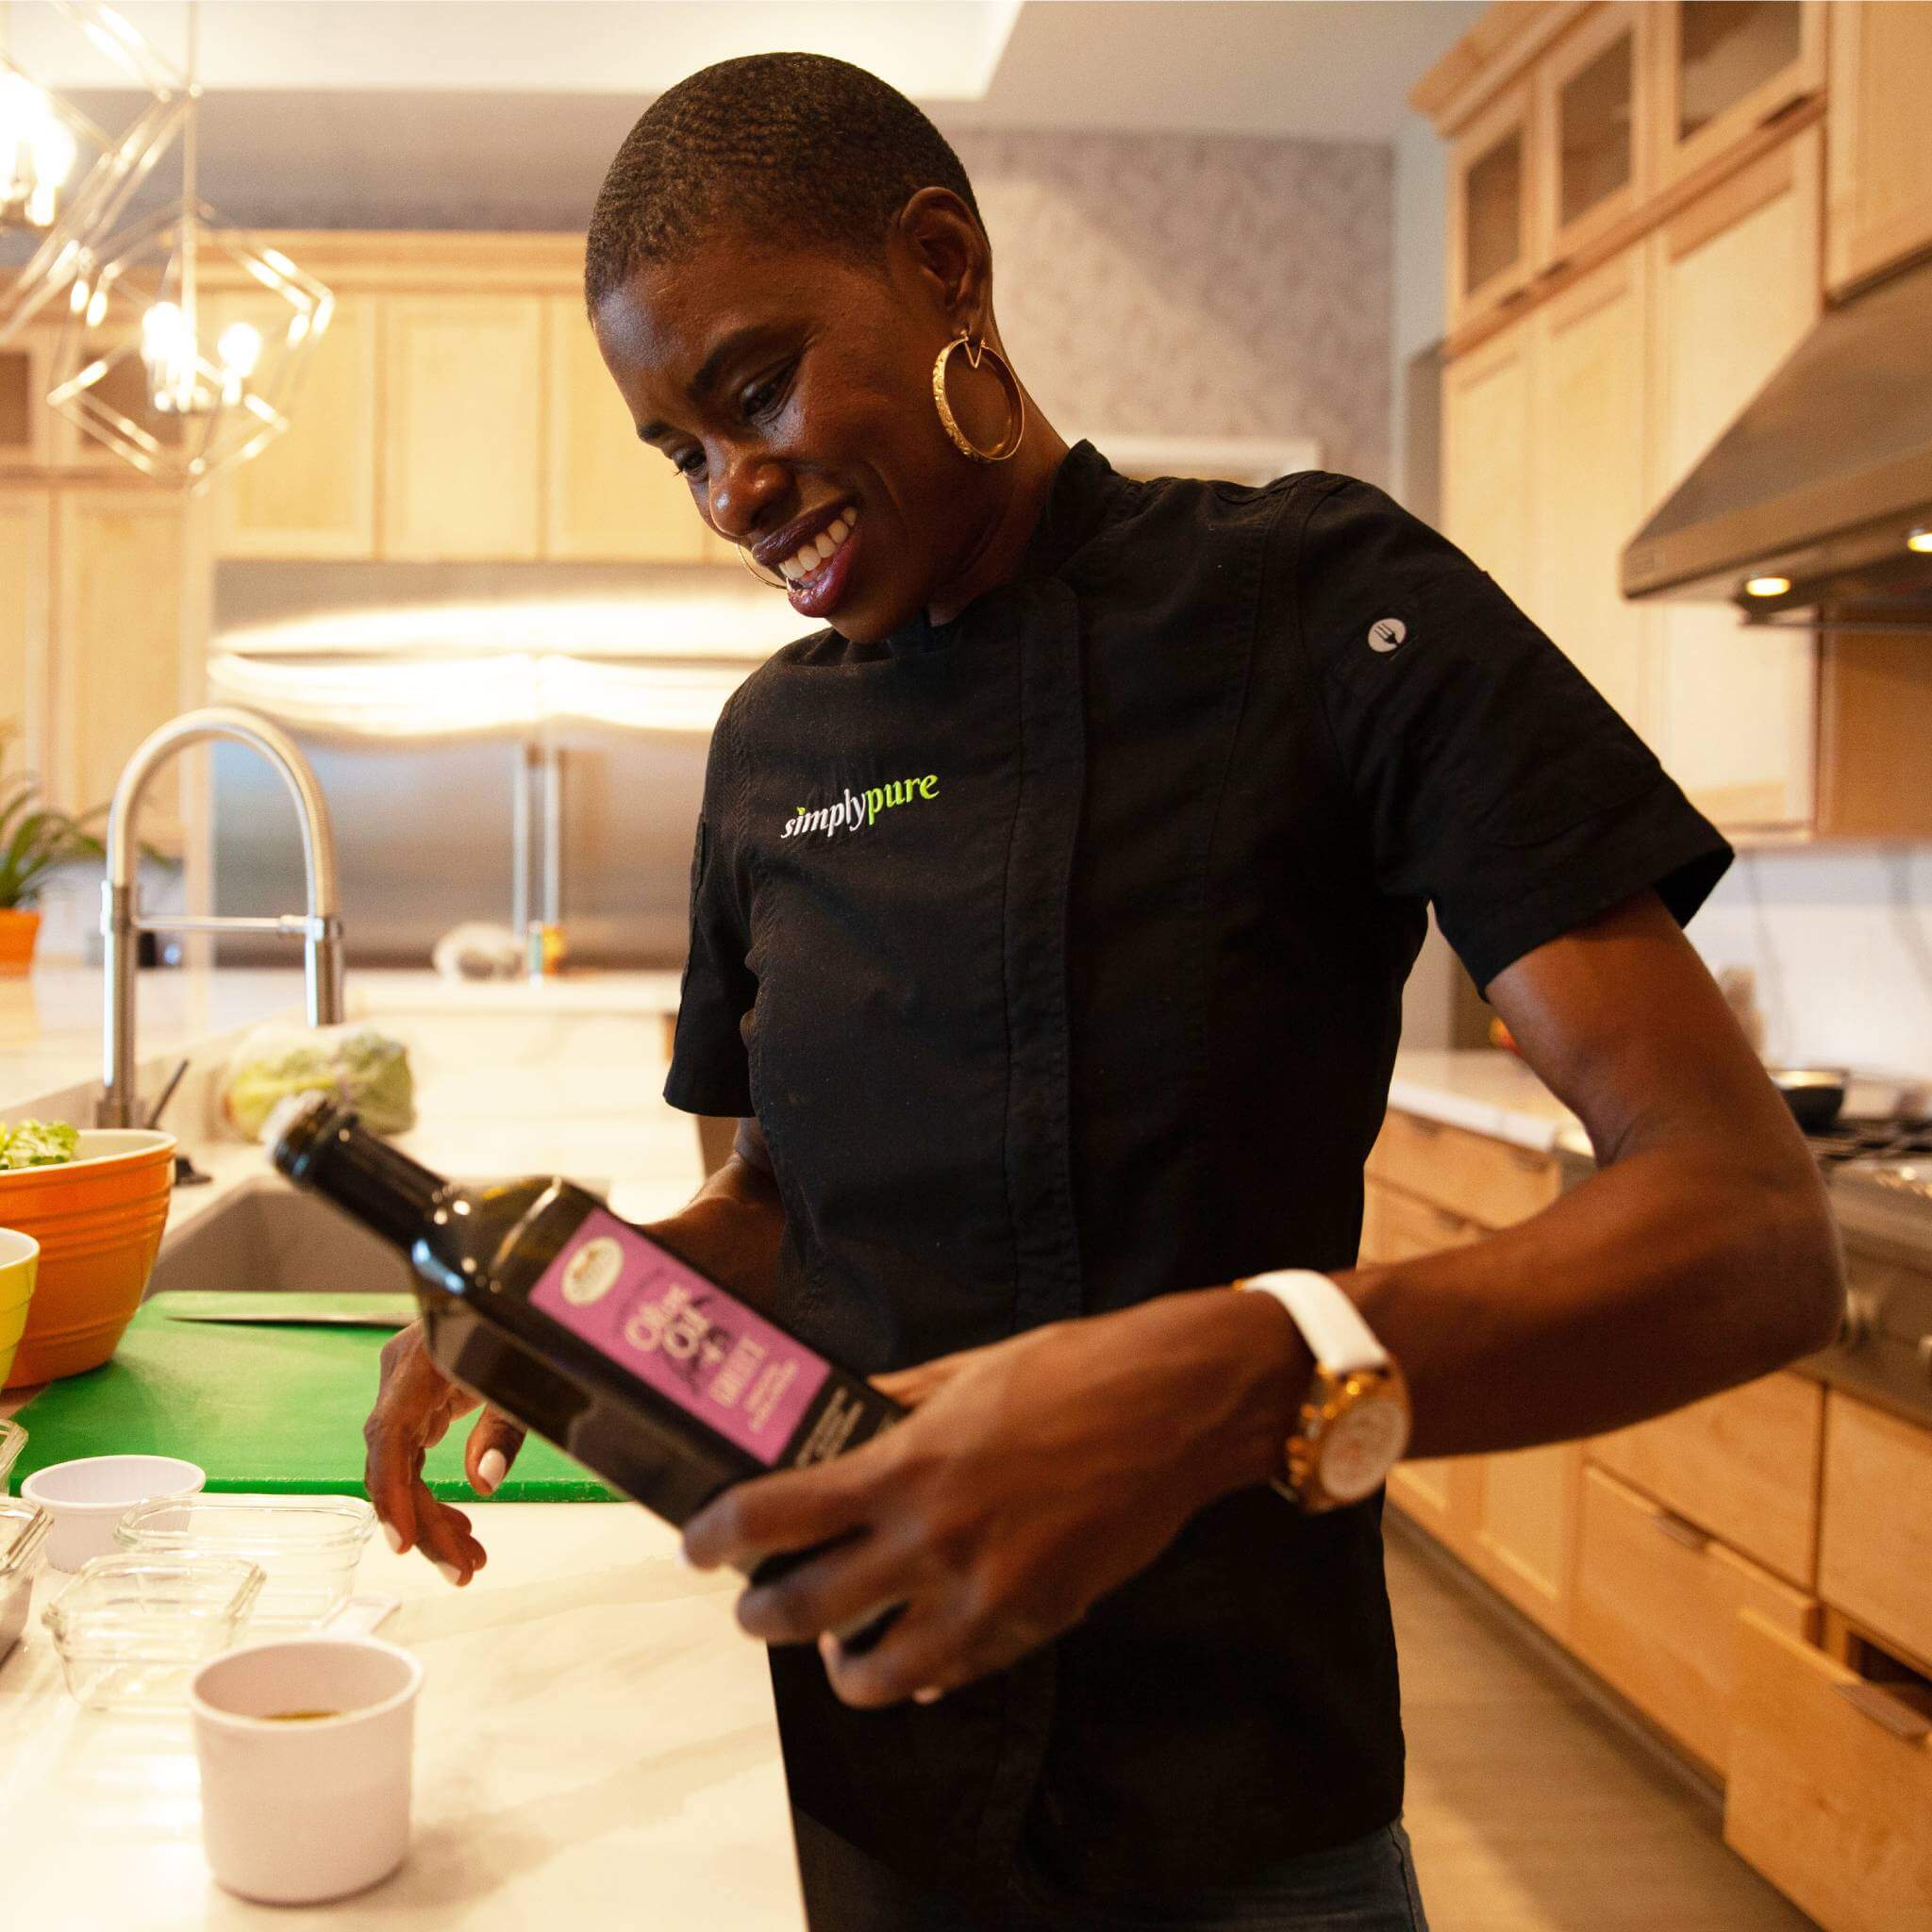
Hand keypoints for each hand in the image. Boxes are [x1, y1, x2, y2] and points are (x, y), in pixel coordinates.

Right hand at [362, 1319, 526, 1585]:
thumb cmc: (524, 1327)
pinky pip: (413, 1458)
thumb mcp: (523, 1377)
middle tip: (463, 1569)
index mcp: (420, 1362)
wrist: (518, 1292)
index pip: (389, 1435)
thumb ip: (503, 1429)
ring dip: (431, 1517)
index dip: (391, 1492)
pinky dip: (433, 1493)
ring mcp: (403, 1389)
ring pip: (402, 1468)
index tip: (402, 1541)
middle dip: (426, 1522)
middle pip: (396, 1464)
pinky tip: (458, 1527)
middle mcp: (399, 1376)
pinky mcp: (416, 1401)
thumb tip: (485, 1484)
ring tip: (468, 1560)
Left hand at [680, 1288, 1305, 1708]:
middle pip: (806, 1610)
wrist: (1175, 1408)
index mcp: (908, 1465)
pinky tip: (917, 1644)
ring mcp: (986, 1595)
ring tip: (838, 1636)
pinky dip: (921, 1669)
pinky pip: (951, 1673)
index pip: (779, 1516)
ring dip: (840, 1660)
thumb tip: (836, 1421)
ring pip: (874, 1673)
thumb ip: (894, 1405)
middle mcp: (935, 1541)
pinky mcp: (1035, 1626)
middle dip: (760, 1615)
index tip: (696, 1546)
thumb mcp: (967, 1370)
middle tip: (753, 1605)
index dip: (720, 1538)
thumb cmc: (1073, 1372)